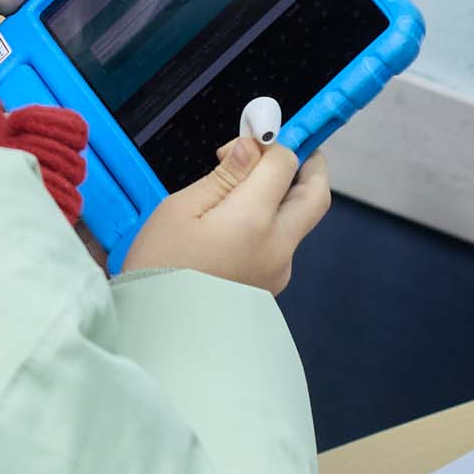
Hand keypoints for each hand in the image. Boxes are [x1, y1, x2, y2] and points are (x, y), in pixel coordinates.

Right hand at [124, 136, 331, 293]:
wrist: (158, 336)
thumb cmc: (157, 268)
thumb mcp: (179, 210)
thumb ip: (223, 176)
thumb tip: (252, 147)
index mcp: (255, 221)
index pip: (285, 164)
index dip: (270, 143)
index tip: (247, 138)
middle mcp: (279, 247)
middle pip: (316, 196)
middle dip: (309, 164)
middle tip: (287, 148)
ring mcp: (279, 271)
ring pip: (299, 221)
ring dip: (285, 196)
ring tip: (242, 189)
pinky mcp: (271, 287)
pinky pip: (281, 244)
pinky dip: (270, 223)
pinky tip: (234, 224)